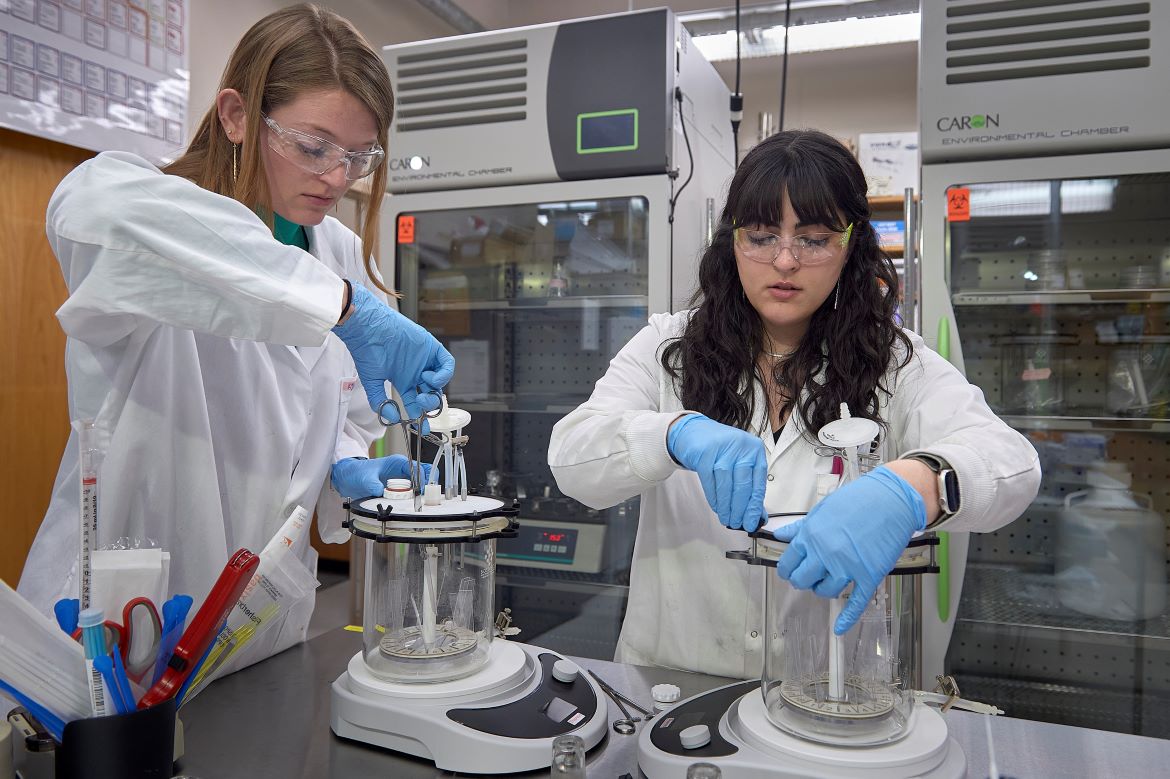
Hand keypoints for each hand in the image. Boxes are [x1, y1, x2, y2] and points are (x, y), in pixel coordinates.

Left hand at [331, 456, 432, 498]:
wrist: (349, 478)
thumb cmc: (357, 473)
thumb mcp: (364, 479)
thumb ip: (374, 485)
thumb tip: (382, 492)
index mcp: (397, 462)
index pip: (418, 468)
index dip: (422, 479)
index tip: (420, 491)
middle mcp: (403, 470)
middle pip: (425, 474)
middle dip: (428, 485)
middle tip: (425, 497)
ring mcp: (403, 479)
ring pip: (422, 483)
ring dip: (422, 493)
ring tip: (419, 502)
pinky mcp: (400, 488)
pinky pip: (413, 492)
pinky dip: (416, 498)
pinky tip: (413, 504)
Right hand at [333, 283, 454, 421]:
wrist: (367, 329)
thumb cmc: (366, 352)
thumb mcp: (372, 381)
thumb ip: (380, 401)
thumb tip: (391, 418)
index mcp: (403, 380)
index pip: (416, 403)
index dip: (420, 417)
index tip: (421, 429)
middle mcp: (415, 372)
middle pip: (430, 394)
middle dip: (429, 405)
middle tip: (420, 404)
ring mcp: (424, 360)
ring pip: (440, 381)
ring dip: (435, 390)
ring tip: (423, 389)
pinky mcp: (431, 347)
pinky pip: (446, 363)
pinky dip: (443, 374)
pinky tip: (429, 378)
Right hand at [666, 413, 767, 530]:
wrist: (696, 432)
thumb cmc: (722, 449)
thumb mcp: (740, 462)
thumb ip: (750, 485)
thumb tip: (757, 514)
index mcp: (755, 450)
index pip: (758, 483)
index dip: (754, 506)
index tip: (751, 521)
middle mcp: (741, 447)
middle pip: (743, 485)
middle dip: (740, 509)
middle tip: (737, 523)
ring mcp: (722, 449)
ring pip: (726, 485)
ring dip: (726, 506)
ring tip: (726, 518)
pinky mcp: (704, 453)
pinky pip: (710, 482)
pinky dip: (714, 497)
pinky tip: (717, 507)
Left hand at [773, 466, 925, 633]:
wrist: (891, 500)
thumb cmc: (857, 500)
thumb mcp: (822, 509)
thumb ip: (800, 527)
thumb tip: (780, 535)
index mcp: (811, 536)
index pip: (788, 562)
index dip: (787, 568)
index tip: (789, 570)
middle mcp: (826, 553)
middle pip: (802, 580)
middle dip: (801, 580)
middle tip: (806, 577)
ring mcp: (848, 567)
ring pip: (825, 591)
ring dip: (822, 590)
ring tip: (826, 582)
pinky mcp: (868, 576)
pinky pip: (855, 602)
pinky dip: (846, 617)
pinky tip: (839, 627)